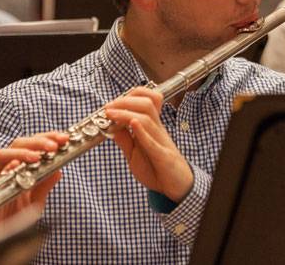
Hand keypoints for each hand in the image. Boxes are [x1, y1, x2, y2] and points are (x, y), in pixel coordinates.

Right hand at [0, 131, 67, 232]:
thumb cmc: (10, 223)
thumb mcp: (34, 203)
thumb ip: (44, 187)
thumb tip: (59, 170)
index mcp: (16, 171)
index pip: (31, 147)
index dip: (48, 139)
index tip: (65, 139)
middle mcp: (4, 170)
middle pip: (19, 144)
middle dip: (41, 139)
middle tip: (59, 142)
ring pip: (6, 151)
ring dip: (28, 147)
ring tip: (47, 150)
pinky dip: (14, 160)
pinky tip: (29, 162)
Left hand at [104, 87, 193, 201]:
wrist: (177, 188)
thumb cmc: (156, 169)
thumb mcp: (133, 154)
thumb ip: (124, 141)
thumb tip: (111, 127)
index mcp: (151, 127)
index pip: (146, 101)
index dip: (129, 96)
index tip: (110, 104)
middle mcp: (157, 130)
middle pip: (147, 104)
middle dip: (125, 101)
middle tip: (107, 108)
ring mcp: (161, 142)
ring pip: (148, 118)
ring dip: (126, 113)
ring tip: (111, 114)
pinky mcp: (163, 157)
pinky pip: (153, 142)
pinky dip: (141, 132)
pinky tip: (132, 124)